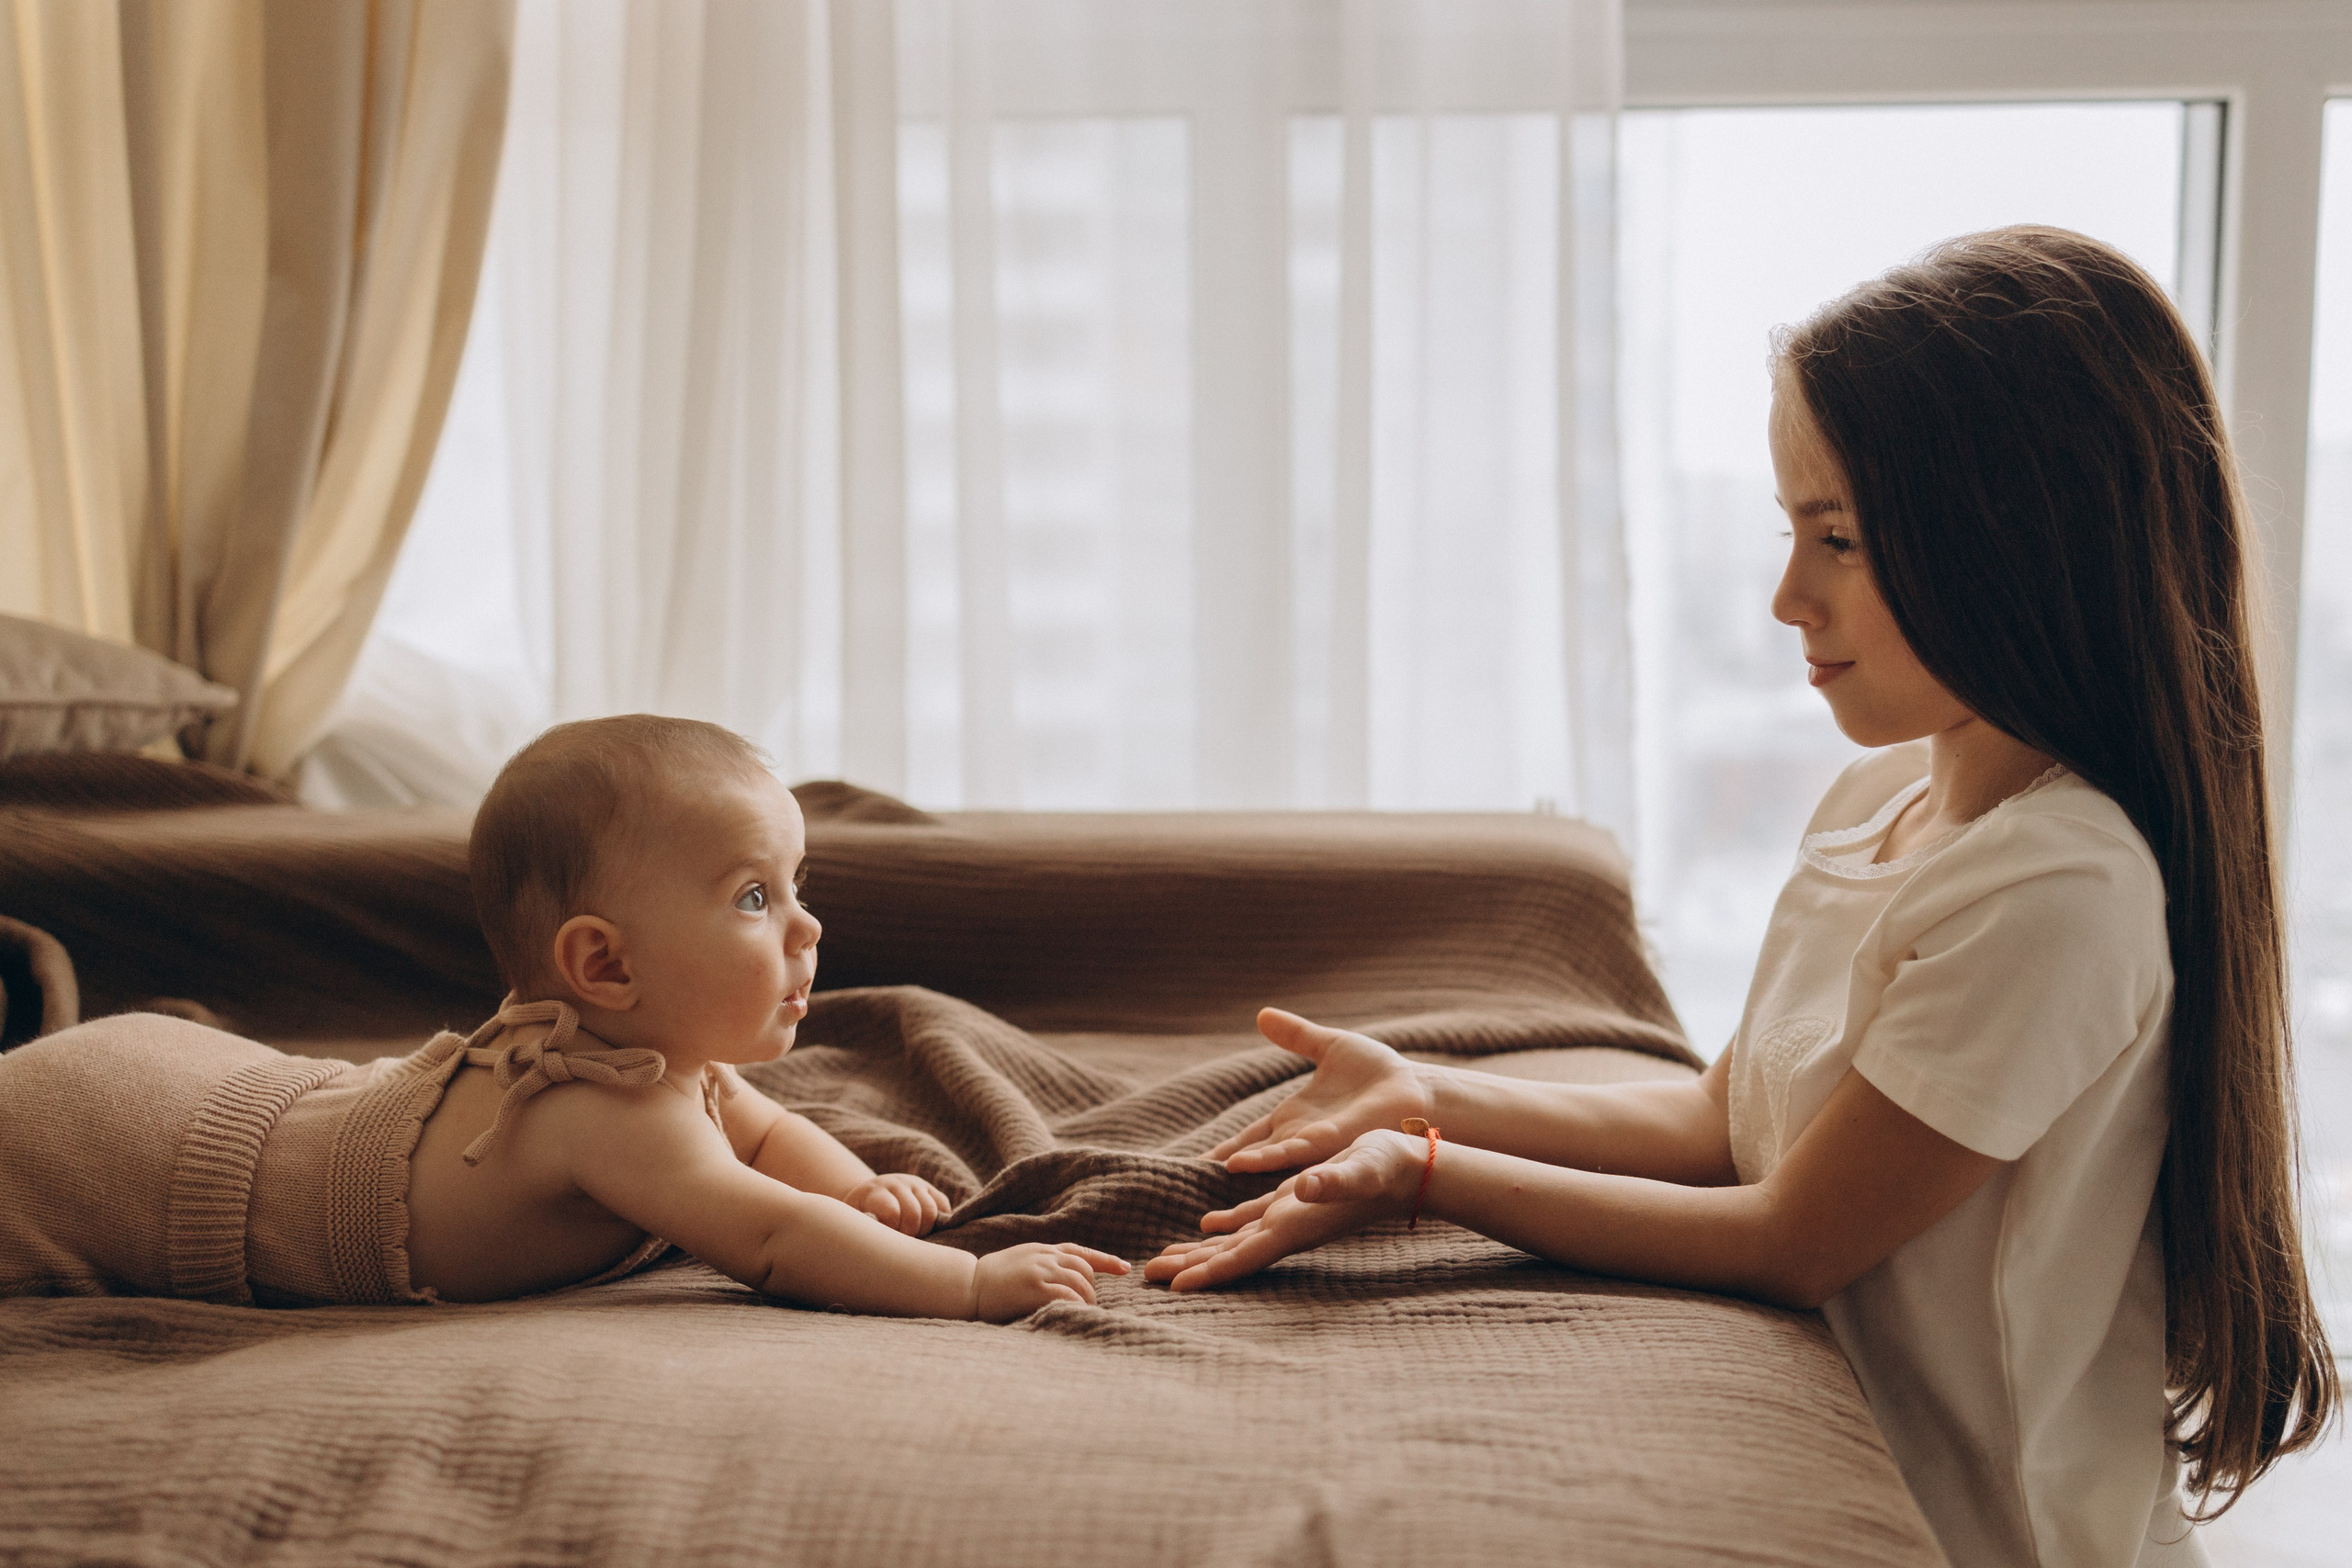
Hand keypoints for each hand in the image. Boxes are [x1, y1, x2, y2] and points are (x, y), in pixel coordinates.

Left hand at [846, 1172, 951, 1235]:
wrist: (869, 1196)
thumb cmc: (859, 1217)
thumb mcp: (852, 1221)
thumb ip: (861, 1229)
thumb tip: (876, 1244)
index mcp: (874, 1191)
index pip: (892, 1212)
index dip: (892, 1231)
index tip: (886, 1239)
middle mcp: (896, 1183)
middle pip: (914, 1214)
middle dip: (909, 1234)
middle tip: (900, 1242)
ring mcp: (915, 1184)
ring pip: (931, 1211)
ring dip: (924, 1230)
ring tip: (911, 1237)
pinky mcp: (930, 1189)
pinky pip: (943, 1207)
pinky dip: (938, 1223)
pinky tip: (923, 1230)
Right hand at [969, 1243, 1131, 1321]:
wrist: (967, 1285)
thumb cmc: (991, 1280)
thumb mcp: (1020, 1261)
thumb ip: (1041, 1264)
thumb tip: (1065, 1277)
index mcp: (1041, 1249)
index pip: (1080, 1251)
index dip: (1105, 1260)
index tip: (1125, 1269)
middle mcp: (1044, 1257)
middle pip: (1084, 1268)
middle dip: (1091, 1288)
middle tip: (1088, 1306)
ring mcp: (1040, 1271)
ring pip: (1080, 1282)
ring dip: (1086, 1300)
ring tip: (1083, 1313)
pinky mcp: (1035, 1288)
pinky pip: (1067, 1296)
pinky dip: (1076, 1306)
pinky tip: (1076, 1314)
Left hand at [1145, 1129, 1426, 1291]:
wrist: (1413, 1167)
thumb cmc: (1387, 1166)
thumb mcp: (1359, 1168)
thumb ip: (1334, 1180)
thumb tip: (1309, 1186)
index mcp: (1296, 1225)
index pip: (1243, 1257)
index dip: (1208, 1273)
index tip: (1172, 1288)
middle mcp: (1289, 1229)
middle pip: (1230, 1257)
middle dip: (1190, 1268)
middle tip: (1146, 1277)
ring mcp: (1292, 1218)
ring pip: (1237, 1241)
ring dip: (1201, 1251)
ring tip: (1165, 1260)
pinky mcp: (1296, 1202)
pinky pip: (1252, 1220)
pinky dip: (1225, 1227)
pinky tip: (1205, 1226)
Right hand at [1210, 1008, 1433, 1172]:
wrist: (1415, 1087)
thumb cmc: (1379, 1072)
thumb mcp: (1329, 1046)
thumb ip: (1296, 1036)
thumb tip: (1262, 1014)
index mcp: (1294, 1118)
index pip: (1250, 1137)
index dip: (1225, 1149)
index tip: (1197, 1164)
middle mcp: (1298, 1136)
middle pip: (1252, 1157)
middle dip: (1223, 1172)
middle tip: (1190, 1184)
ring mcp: (1313, 1143)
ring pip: (1266, 1160)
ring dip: (1240, 1167)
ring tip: (1212, 1174)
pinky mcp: (1329, 1142)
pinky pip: (1292, 1153)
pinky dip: (1265, 1158)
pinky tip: (1240, 1164)